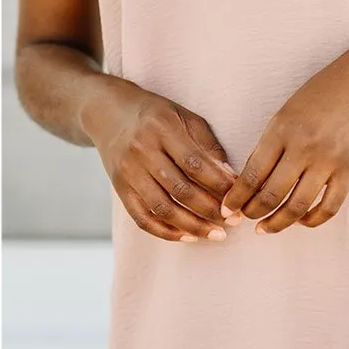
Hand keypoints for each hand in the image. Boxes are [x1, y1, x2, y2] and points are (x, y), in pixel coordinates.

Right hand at [83, 78, 240, 242]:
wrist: (108, 111)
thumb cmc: (154, 114)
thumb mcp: (183, 117)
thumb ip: (207, 145)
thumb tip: (231, 178)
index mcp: (161, 127)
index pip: (195, 164)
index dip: (220, 185)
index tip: (240, 198)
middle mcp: (142, 149)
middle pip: (180, 189)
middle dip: (211, 210)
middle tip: (234, 221)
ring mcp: (128, 170)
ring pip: (162, 208)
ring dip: (193, 226)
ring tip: (217, 235)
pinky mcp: (119, 187)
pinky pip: (142, 218)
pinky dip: (165, 232)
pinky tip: (188, 236)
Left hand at [221, 45, 348, 233]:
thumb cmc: (320, 94)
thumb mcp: (286, 112)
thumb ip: (270, 144)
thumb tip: (250, 179)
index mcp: (281, 129)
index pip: (252, 173)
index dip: (236, 196)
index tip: (226, 209)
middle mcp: (304, 146)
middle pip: (272, 194)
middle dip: (252, 212)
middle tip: (242, 219)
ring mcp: (330, 160)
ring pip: (298, 206)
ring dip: (278, 222)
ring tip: (266, 227)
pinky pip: (330, 207)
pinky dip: (312, 220)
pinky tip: (300, 221)